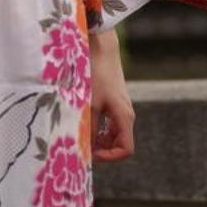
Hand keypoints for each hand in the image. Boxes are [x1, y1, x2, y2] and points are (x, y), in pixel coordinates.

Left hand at [88, 29, 135, 162]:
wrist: (101, 49)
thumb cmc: (96, 75)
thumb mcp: (89, 104)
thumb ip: (87, 128)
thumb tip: (83, 149)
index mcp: (124, 118)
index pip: (125, 150)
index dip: (109, 157)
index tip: (91, 155)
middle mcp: (126, 115)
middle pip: (119, 144)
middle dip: (101, 149)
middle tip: (82, 146)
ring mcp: (120, 109)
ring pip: (113, 135)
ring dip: (99, 140)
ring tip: (81, 135)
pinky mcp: (114, 102)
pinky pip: (109, 124)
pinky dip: (98, 129)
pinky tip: (84, 123)